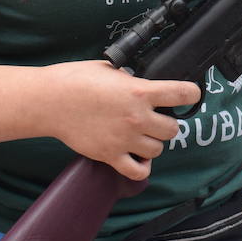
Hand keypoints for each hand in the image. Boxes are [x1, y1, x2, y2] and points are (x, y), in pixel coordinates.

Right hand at [45, 60, 200, 180]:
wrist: (50, 100)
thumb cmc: (75, 79)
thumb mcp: (110, 69)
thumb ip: (131, 79)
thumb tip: (140, 83)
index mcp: (140, 92)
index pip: (182, 94)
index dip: (191, 94)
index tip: (190, 94)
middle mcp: (137, 117)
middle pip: (172, 129)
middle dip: (167, 124)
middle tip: (156, 119)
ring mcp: (125, 139)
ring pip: (158, 150)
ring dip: (153, 143)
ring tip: (142, 136)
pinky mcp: (110, 155)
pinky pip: (137, 170)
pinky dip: (142, 167)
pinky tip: (137, 157)